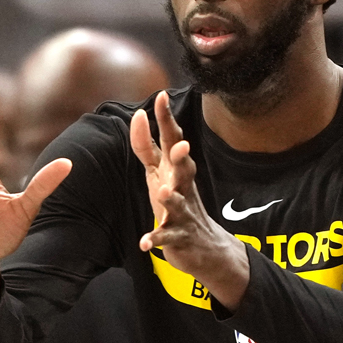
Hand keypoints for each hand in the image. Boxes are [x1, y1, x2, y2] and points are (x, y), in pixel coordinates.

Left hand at [130, 92, 248, 308]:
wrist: (205, 246)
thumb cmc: (178, 200)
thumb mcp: (160, 172)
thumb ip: (146, 145)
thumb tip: (137, 115)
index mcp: (177, 169)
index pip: (172, 140)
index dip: (167, 120)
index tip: (161, 96)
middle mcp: (184, 187)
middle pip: (185, 169)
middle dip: (182, 157)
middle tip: (182, 145)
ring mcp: (183, 212)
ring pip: (178, 204)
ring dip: (171, 198)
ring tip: (165, 192)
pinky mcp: (179, 236)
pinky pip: (167, 237)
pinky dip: (156, 239)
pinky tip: (144, 243)